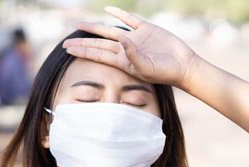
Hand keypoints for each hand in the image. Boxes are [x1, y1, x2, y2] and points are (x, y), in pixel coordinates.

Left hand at [63, 6, 199, 87]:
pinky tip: (107, 11)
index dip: (83, 51)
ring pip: (110, 32)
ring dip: (95, 28)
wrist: (183, 66)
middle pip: (99, 44)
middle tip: (65, 42)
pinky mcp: (146, 29)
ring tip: (80, 25)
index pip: (98, 55)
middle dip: (83, 43)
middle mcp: (126, 50)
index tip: (67, 49)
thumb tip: (121, 40)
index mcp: (123, 61)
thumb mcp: (147, 68)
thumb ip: (133, 55)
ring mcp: (135, 39)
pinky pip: (129, 20)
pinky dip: (118, 15)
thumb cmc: (165, 72)